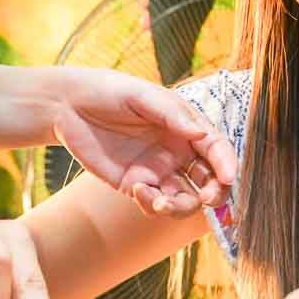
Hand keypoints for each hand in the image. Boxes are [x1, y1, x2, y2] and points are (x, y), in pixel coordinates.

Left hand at [52, 68, 234, 216]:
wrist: (69, 106)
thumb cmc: (110, 91)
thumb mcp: (142, 96)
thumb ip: (172, 114)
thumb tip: (200, 133)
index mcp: (186, 127)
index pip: (216, 149)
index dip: (227, 164)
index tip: (229, 178)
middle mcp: (178, 151)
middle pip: (209, 181)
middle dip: (214, 194)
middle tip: (206, 199)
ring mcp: (158, 170)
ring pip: (184, 199)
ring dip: (180, 206)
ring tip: (160, 201)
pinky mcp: (135, 185)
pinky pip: (154, 203)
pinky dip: (152, 204)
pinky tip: (138, 191)